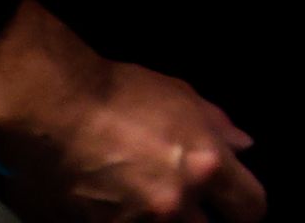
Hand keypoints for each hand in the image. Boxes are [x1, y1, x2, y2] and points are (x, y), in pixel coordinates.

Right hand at [0, 0, 267, 222]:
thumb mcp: (183, 96)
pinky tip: (118, 205)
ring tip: (148, 199)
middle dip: (204, 219)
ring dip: (164, 221)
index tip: (240, 205)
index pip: (251, 207)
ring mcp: (135, 222)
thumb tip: (242, 146)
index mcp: (205, 165)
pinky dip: (125, 221)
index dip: (248, 208)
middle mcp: (175, 202)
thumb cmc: (119, 94)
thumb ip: (217, 126)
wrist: (54, 110)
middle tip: (192, 205)